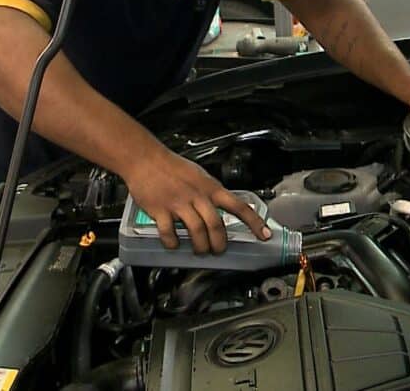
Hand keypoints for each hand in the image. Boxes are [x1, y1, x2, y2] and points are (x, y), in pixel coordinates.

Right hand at [122, 147, 269, 253]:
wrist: (145, 159)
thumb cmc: (172, 167)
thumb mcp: (200, 176)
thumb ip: (211, 192)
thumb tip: (225, 206)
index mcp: (210, 188)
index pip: (239, 206)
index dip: (254, 222)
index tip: (264, 235)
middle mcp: (197, 196)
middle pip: (216, 225)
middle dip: (219, 243)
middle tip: (218, 250)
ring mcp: (179, 203)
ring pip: (197, 231)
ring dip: (200, 246)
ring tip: (200, 250)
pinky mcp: (160, 210)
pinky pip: (169, 233)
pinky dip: (173, 243)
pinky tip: (174, 244)